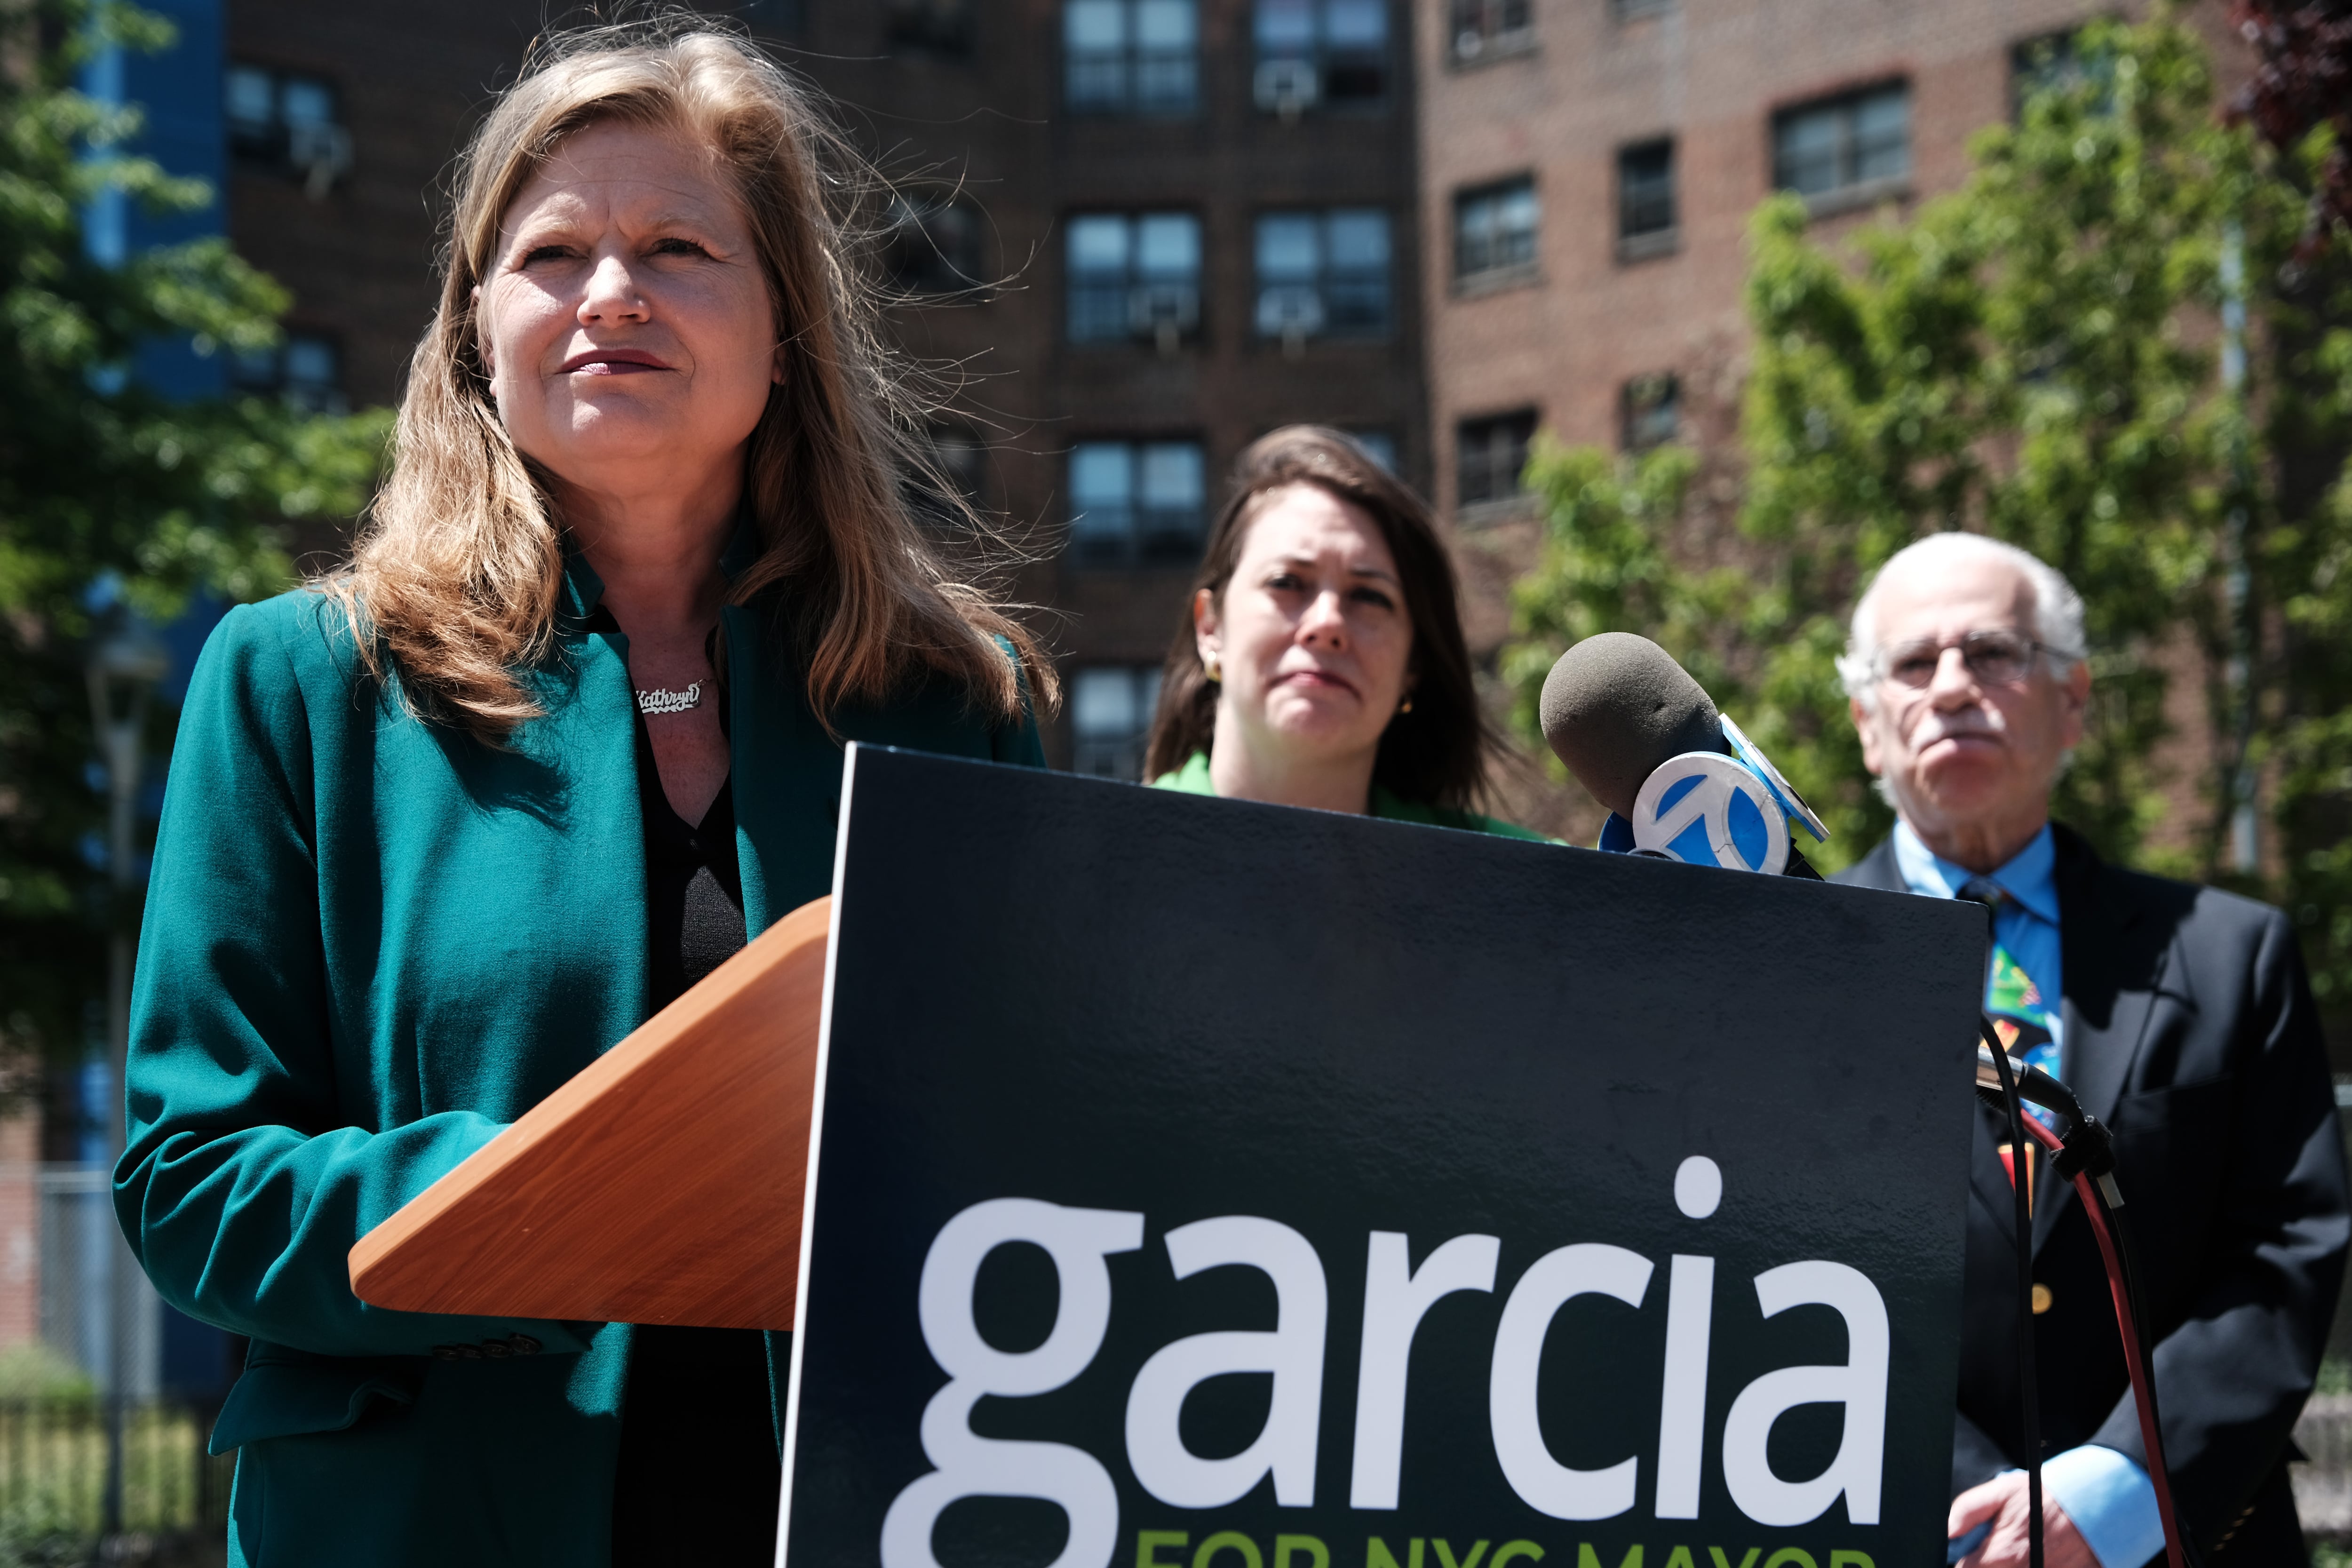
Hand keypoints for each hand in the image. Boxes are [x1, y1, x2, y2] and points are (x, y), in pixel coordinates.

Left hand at [1950, 1472, 2098, 1567]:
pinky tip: (2030, 1554)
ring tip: (2010, 1550)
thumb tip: (1947, 1530)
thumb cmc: (2041, 1497)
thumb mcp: (2002, 1491)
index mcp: (2001, 1553)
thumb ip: (1968, 1509)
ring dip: (2004, 1564)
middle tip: (1991, 1547)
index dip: (1962, 1560)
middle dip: (1983, 1563)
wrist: (2090, 1506)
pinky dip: (2027, 1565)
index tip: (1966, 1550)